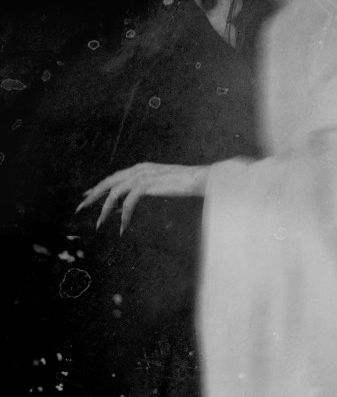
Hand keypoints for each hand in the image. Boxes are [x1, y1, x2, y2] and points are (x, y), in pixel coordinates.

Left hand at [75, 162, 209, 234]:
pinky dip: (123, 216)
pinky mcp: (145, 185)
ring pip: (114, 194)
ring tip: (99, 224)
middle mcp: (137, 170)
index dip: (100, 187)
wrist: (197, 178)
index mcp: (140, 168)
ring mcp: (140, 176)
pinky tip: (123, 227)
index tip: (88, 195)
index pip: (114, 177)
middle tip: (80, 207)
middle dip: (92, 196)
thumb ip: (150, 187)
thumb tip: (141, 196)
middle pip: (108, 183)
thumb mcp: (164, 184)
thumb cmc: (186, 183)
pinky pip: (128, 203)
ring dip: (104, 210)